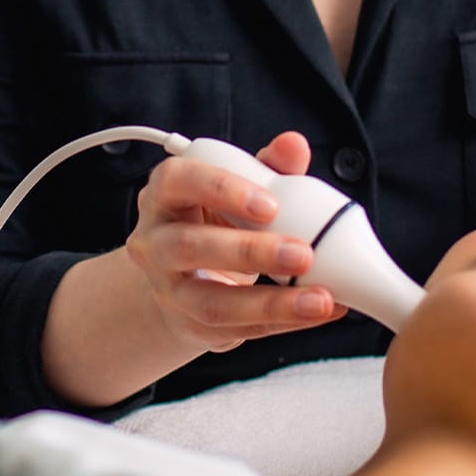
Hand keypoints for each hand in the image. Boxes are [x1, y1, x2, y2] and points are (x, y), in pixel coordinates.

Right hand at [124, 131, 345, 355]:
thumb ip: (268, 166)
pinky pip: (236, 330)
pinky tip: (317, 311)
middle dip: (250, 252)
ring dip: (271, 303)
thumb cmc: (216, 219)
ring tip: (320, 299)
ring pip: (210, 301)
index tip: (271, 203)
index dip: (221, 189)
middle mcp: (156, 242)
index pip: (178, 181)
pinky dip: (283, 321)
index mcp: (166, 193)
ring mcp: (168, 289)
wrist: (185, 275)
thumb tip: (293, 145)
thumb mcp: (237, 188)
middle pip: (188, 246)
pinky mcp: (190, 325)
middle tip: (304, 254)